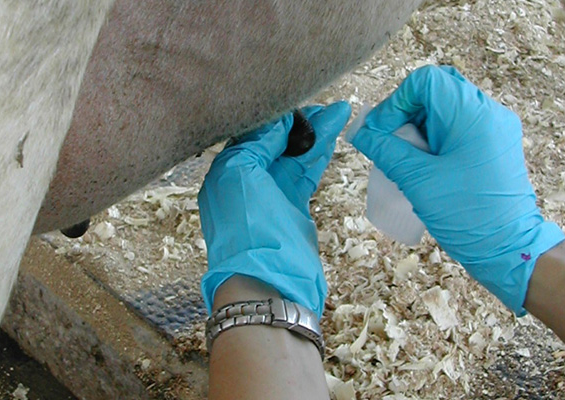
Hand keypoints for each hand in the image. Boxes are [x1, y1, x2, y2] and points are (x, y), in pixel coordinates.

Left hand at [199, 102, 350, 315]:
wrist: (267, 283)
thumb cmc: (247, 231)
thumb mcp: (239, 175)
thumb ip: (256, 143)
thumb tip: (277, 123)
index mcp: (225, 172)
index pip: (252, 133)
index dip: (275, 116)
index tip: (296, 99)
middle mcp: (246, 181)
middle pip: (275, 142)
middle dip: (299, 122)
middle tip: (325, 105)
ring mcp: (271, 195)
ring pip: (294, 155)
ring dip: (315, 134)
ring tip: (339, 112)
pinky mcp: (292, 207)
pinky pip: (306, 172)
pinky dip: (319, 153)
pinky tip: (332, 135)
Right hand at [348, 65, 564, 314]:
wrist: (506, 248)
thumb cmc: (467, 215)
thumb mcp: (417, 180)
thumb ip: (385, 150)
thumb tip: (358, 133)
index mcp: (473, 115)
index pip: (426, 81)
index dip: (395, 102)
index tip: (380, 132)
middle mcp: (488, 114)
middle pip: (435, 92)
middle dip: (404, 114)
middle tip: (390, 142)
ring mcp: (492, 129)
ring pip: (444, 109)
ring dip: (417, 128)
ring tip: (405, 158)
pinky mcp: (491, 145)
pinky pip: (455, 127)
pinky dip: (432, 139)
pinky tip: (421, 164)